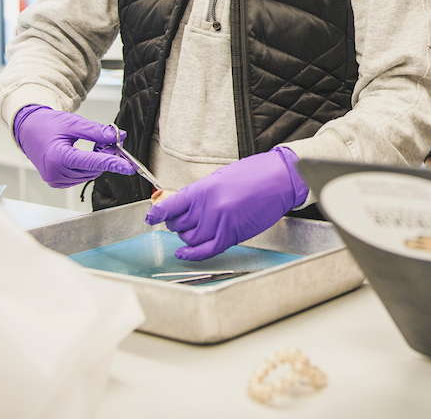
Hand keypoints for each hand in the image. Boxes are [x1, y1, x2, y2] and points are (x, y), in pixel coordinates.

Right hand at [12, 105, 135, 187]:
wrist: (28, 130)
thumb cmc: (48, 124)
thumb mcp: (74, 123)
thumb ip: (97, 131)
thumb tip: (119, 136)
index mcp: (58, 157)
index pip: (92, 163)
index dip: (112, 163)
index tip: (129, 167)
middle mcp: (55, 173)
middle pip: (93, 169)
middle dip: (105, 157)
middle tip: (109, 142)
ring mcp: (55, 180)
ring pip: (89, 175)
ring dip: (97, 162)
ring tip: (93, 146)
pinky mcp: (57, 182)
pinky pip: (81, 177)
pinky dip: (88, 167)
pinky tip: (84, 155)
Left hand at [144, 146, 308, 260]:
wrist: (279, 179)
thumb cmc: (254, 174)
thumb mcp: (220, 177)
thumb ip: (200, 193)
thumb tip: (181, 205)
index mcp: (203, 189)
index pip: (169, 206)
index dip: (156, 214)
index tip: (151, 217)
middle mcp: (208, 208)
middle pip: (178, 224)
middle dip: (176, 223)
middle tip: (181, 220)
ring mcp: (219, 223)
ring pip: (190, 238)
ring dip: (187, 236)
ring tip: (194, 229)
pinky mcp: (231, 236)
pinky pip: (205, 251)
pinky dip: (192, 255)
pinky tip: (184, 253)